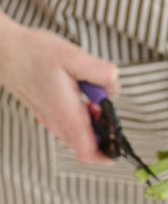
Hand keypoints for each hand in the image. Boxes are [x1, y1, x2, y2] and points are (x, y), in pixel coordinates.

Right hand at [0, 21, 119, 163]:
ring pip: (79, 133)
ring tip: (92, 95)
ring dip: (93, 121)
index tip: (120, 144)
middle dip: (104, 132)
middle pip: (87, 145)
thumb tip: (113, 91)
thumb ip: (103, 74)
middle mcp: (56, 122)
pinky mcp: (46, 112)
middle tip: (105, 105)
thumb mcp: (76, 57)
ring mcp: (49, 119)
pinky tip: (82, 93)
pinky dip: (83, 114)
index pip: (88, 152)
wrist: (3, 50)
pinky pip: (70, 123)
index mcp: (66, 114)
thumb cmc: (35, 52)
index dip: (108, 154)